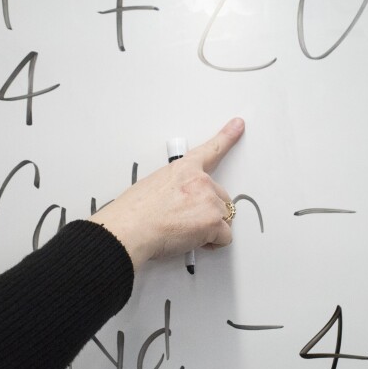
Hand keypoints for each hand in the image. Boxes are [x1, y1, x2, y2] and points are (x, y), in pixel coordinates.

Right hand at [88, 117, 244, 269]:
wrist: (130, 229)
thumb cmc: (133, 214)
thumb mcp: (152, 187)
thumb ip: (174, 189)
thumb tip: (177, 201)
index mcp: (183, 169)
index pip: (210, 150)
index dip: (227, 136)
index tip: (238, 125)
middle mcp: (200, 181)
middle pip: (220, 197)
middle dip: (208, 211)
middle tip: (187, 221)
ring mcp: (208, 200)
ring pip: (223, 218)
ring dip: (210, 227)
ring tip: (185, 231)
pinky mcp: (213, 221)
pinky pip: (225, 237)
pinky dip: (214, 243)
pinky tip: (195, 241)